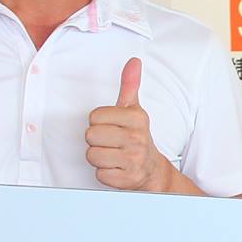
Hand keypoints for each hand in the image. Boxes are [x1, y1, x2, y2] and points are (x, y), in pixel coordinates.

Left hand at [85, 57, 174, 192]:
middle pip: (90, 136)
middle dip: (97, 141)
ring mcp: (134, 160)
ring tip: (113, 155)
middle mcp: (137, 138)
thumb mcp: (134, 110)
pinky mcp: (128, 179)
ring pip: (92, 155)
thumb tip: (134, 62)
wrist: (151, 169)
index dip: (98, 123)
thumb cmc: (136, 137)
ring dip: (99, 158)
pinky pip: (99, 174)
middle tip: (111, 143)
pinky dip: (105, 173)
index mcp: (137, 118)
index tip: (112, 127)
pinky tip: (116, 168)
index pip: (93, 117)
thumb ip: (130, 85)